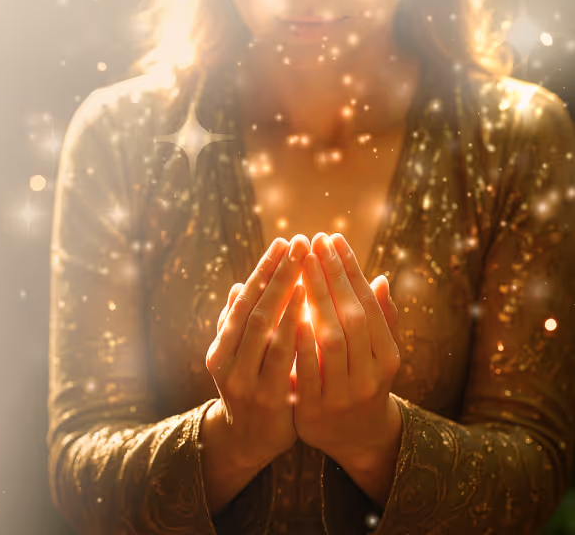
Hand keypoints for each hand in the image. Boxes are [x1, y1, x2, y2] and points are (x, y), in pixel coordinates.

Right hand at [204, 234, 310, 470]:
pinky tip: (312, 313)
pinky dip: (297, 335)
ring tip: (307, 269)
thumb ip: (238, 325)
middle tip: (299, 244)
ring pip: (268, 334)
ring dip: (289, 299)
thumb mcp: (236, 357)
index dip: (263, 271)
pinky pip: (286, 361)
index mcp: (219, 351)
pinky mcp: (271, 400)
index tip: (282, 243)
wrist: (250, 441)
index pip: (243, 301)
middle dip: (279, 275)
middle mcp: (228, 365)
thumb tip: (239, 287)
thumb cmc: (248, 387)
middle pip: (255, 311)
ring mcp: (249, 383)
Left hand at [292, 232, 401, 469]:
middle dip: (331, 276)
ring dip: (317, 301)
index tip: (332, 238)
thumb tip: (381, 278)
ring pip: (333, 341)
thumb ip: (378, 320)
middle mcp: (371, 373)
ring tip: (301, 266)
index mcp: (387, 355)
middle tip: (312, 242)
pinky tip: (290, 316)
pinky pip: (308, 371)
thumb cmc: (361, 381)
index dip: (350, 269)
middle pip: (351, 316)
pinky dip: (301, 344)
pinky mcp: (317, 408)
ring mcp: (345, 392)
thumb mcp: (375, 354)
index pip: (367, 303)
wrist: (354, 438)